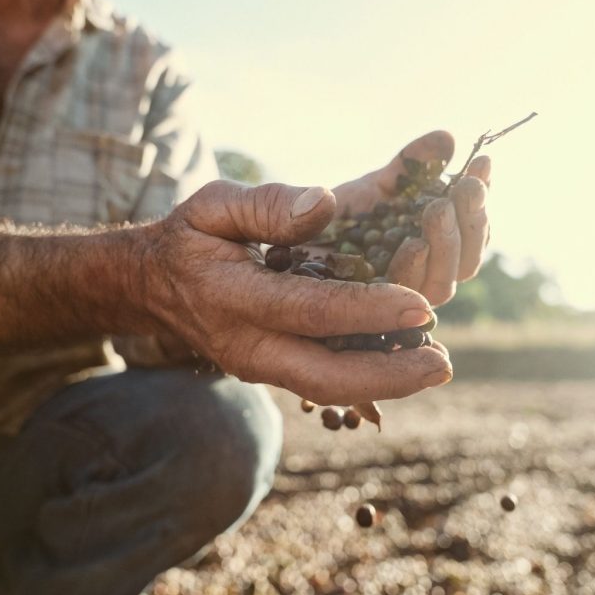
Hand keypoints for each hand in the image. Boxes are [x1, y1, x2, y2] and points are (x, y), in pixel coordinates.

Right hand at [139, 180, 452, 403]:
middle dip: (388, 376)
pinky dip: (369, 379)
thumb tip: (326, 203)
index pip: (309, 310)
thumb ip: (267, 205)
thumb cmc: (189, 238)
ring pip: (329, 390)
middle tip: (442, 365)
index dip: (367, 310)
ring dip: (386, 384)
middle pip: (325, 377)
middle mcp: (248, 345)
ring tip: (435, 368)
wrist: (152, 286)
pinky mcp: (273, 372)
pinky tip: (406, 364)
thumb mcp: (213, 204)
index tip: (420, 305)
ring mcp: (260, 366)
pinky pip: (325, 384)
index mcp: (232, 298)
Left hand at [332, 130, 490, 305]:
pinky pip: (402, 301)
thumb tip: (449, 138)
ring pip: (443, 284)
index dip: (482, 198)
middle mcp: (428, 276)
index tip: (483, 162)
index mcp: (440, 246)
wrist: (291, 239)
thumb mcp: (379, 183)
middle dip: (471, 221)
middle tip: (466, 186)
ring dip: (447, 245)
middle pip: (467, 260)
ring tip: (438, 209)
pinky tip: (413, 243)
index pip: (474, 228)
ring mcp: (403, 300)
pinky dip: (411, 272)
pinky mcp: (374, 317)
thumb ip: (412, 164)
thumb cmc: (340, 214)